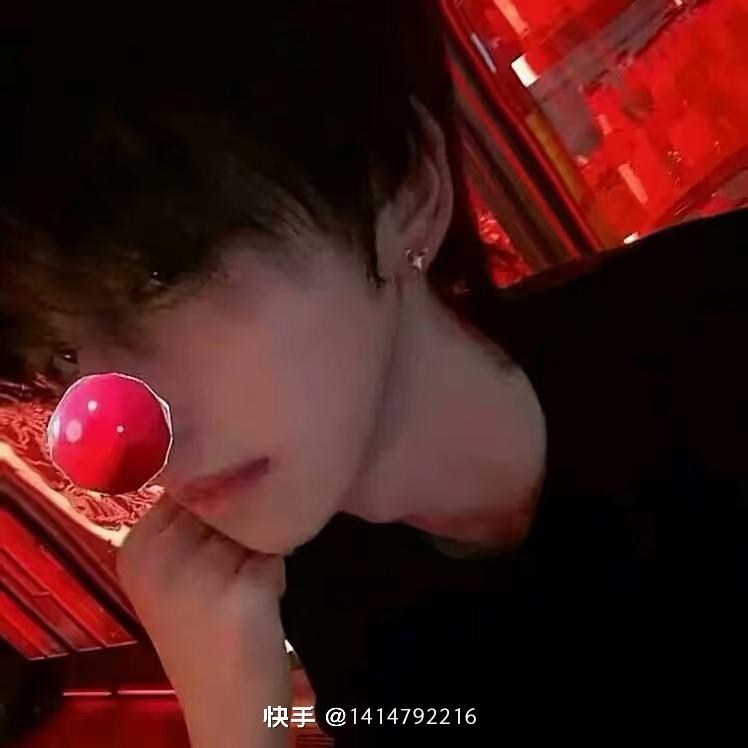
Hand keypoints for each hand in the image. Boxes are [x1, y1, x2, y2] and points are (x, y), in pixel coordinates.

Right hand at [117, 493, 289, 746]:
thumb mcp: (172, 576)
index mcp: (135, 548)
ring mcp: (200, 574)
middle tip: (232, 568)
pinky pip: (276, 549)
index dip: (213, 496)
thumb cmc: (201, 634)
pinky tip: (261, 598)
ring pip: (252, 519)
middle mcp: (160, 556)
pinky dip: (277, 568)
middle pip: (219, 498)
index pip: (185, 484)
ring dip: (260, 544)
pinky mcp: (243, 591)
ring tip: (246, 583)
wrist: (225, 706)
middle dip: (239, 521)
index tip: (217, 529)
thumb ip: (185, 524)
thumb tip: (226, 465)